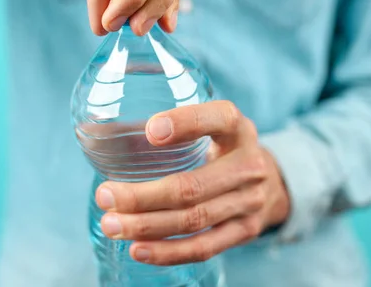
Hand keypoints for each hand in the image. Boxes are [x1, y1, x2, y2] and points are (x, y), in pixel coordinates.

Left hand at [95, 101, 290, 265]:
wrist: (271, 180)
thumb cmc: (223, 148)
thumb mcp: (212, 126)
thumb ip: (174, 126)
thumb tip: (99, 134)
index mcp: (237, 128)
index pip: (217, 119)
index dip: (184, 124)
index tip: (148, 132)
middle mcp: (249, 164)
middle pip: (192, 186)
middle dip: (142, 196)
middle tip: (105, 196)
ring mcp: (250, 201)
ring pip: (194, 219)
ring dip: (147, 226)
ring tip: (111, 225)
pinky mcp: (245, 231)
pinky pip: (204, 247)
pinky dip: (169, 252)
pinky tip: (138, 249)